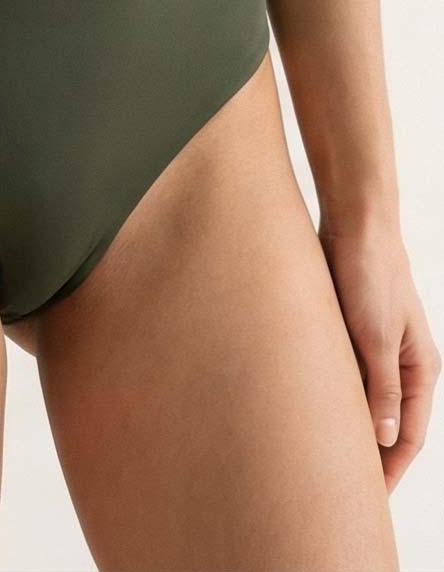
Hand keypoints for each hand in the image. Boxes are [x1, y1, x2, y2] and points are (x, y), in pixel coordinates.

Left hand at [319, 222, 441, 494]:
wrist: (353, 226)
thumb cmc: (371, 277)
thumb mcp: (377, 336)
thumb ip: (381, 387)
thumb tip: (383, 439)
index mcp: (418, 368)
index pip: (407, 434)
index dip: (390, 468)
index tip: (367, 499)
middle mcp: (398, 362)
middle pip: (385, 421)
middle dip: (366, 453)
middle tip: (338, 484)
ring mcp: (372, 347)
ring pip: (360, 399)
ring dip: (345, 425)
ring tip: (319, 455)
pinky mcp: (346, 331)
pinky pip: (342, 375)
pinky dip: (330, 395)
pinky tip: (307, 410)